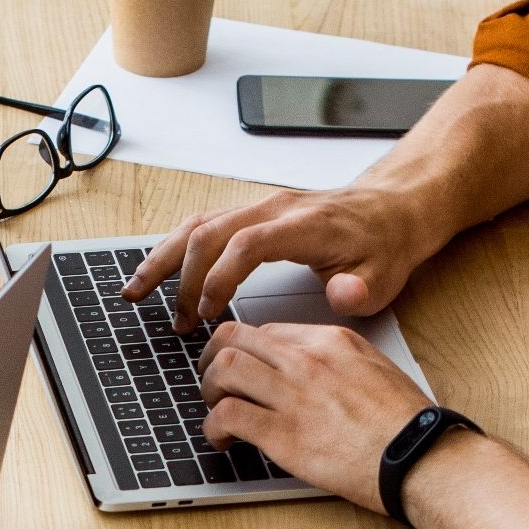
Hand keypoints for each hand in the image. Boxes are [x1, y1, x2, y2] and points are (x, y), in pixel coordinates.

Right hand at [122, 186, 432, 332]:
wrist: (393, 210)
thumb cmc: (384, 244)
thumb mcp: (385, 274)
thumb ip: (361, 288)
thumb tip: (343, 294)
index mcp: (302, 224)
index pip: (245, 243)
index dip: (220, 277)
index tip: (207, 313)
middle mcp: (273, 209)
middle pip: (209, 231)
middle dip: (180, 276)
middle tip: (173, 321)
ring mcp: (259, 207)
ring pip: (197, 224)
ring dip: (163, 258)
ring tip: (136, 291)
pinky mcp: (252, 213)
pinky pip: (204, 225)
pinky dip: (175, 249)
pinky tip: (158, 272)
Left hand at [198, 322, 432, 510]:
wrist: (420, 457)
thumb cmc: (407, 424)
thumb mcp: (374, 369)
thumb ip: (337, 363)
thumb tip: (310, 372)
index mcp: (331, 341)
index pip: (266, 330)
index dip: (243, 349)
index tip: (239, 366)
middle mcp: (307, 360)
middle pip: (235, 338)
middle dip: (212, 358)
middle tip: (210, 380)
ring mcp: (293, 395)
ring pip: (224, 370)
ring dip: (208, 390)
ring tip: (213, 409)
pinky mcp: (283, 434)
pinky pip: (227, 416)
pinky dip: (213, 427)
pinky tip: (221, 440)